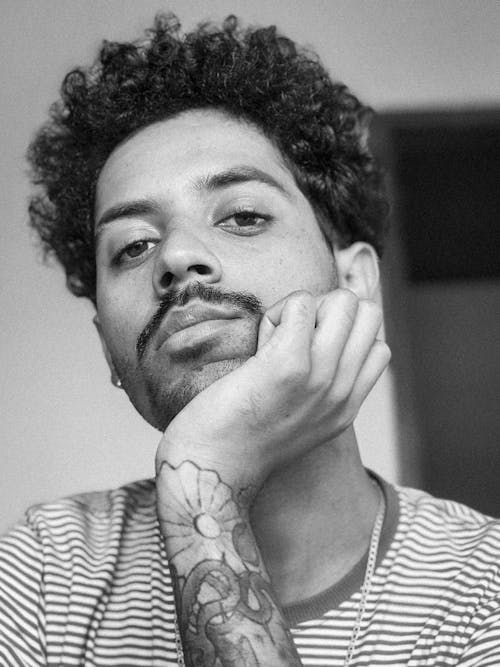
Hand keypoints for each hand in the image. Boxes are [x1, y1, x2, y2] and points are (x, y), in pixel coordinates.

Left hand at [156, 289, 390, 494]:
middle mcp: (341, 392)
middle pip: (368, 313)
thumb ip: (320, 390)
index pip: (379, 347)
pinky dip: (278, 311)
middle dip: (328, 311)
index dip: (342, 335)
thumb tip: (317, 341)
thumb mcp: (300, 423)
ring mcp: (319, 378)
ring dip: (303, 308)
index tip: (307, 354)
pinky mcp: (287, 364)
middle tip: (291, 338)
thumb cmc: (240, 438)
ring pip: (343, 301)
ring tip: (274, 338)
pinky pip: (301, 303)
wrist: (212, 471)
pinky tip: (259, 341)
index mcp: (346, 407)